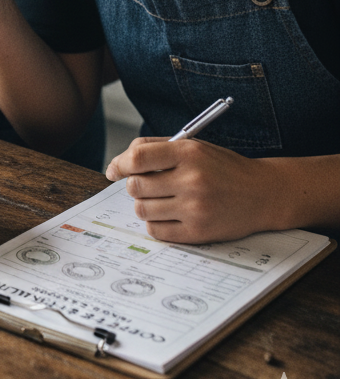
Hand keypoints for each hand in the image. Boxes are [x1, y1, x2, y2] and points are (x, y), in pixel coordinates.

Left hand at [106, 136, 275, 242]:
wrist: (264, 194)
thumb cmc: (222, 168)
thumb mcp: (193, 147)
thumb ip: (155, 148)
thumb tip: (117, 165)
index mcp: (189, 153)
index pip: (138, 157)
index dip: (119, 163)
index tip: (115, 170)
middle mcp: (192, 180)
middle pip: (135, 186)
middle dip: (133, 185)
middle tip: (145, 185)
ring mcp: (196, 209)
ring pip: (142, 209)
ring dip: (144, 204)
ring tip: (160, 199)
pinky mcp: (199, 232)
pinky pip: (156, 230)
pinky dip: (154, 223)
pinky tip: (168, 214)